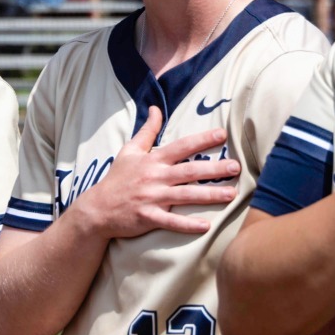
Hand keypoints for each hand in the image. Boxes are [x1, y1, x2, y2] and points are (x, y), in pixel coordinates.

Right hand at [73, 107, 238, 238]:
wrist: (97, 209)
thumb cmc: (117, 178)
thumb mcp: (129, 150)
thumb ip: (147, 130)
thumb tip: (155, 108)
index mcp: (153, 160)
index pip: (181, 147)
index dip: (202, 140)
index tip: (222, 134)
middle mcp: (155, 177)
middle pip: (189, 171)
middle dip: (214, 169)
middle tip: (236, 167)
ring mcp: (152, 198)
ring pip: (186, 196)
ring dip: (210, 195)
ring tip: (232, 194)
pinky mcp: (148, 218)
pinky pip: (171, 222)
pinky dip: (188, 225)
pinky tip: (206, 226)